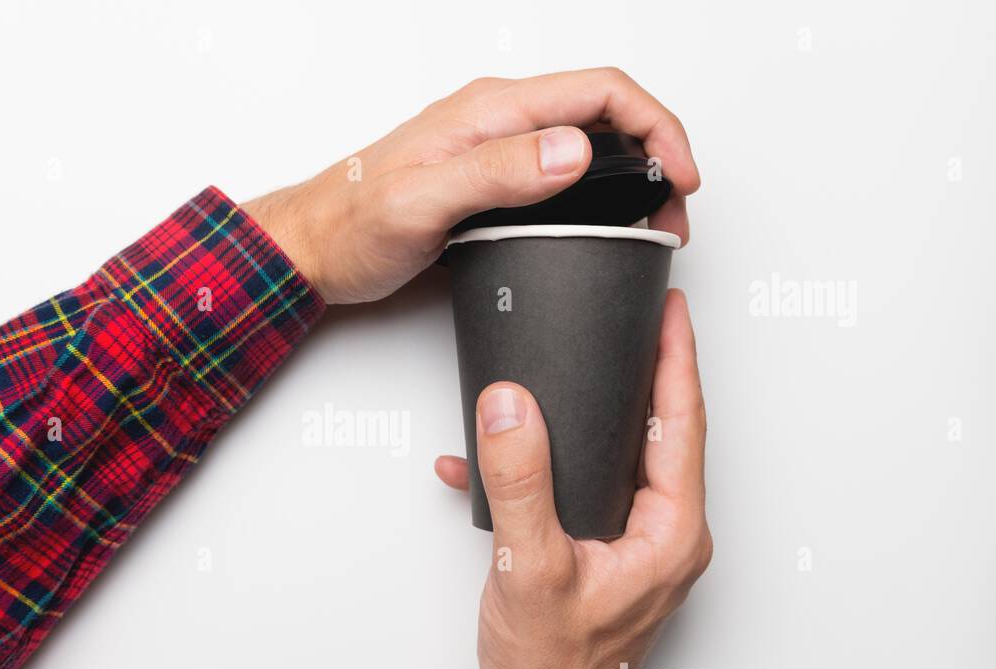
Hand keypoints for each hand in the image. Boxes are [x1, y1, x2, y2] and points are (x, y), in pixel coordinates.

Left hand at [243, 69, 699, 304]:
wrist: (313, 249)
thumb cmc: (353, 226)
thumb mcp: (423, 202)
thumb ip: (496, 172)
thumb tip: (572, 150)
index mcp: (490, 111)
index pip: (599, 92)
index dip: (657, 126)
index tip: (682, 174)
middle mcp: (497, 120)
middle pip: (604, 112)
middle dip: (657, 152)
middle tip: (675, 211)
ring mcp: (494, 148)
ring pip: (586, 142)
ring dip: (632, 174)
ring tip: (651, 222)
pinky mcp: (487, 180)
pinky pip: (558, 172)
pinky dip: (597, 193)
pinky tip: (601, 225)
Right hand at [434, 290, 711, 668]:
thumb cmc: (551, 668)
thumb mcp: (528, 566)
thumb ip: (519, 480)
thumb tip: (510, 406)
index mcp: (670, 534)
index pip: (683, 426)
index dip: (677, 360)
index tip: (669, 308)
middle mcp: (665, 537)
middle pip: (664, 433)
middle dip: (645, 372)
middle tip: (633, 317)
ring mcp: (637, 547)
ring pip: (624, 458)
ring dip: (593, 413)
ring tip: (576, 364)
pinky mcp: (605, 554)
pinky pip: (586, 490)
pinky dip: (548, 468)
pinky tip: (497, 458)